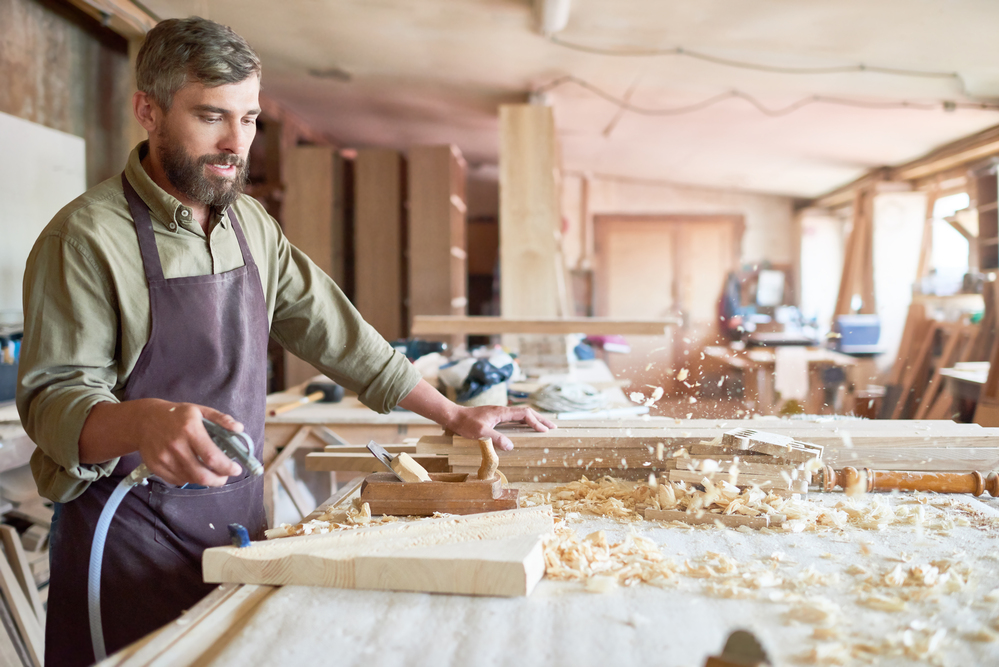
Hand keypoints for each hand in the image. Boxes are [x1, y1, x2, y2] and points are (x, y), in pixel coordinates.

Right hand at [81, 399, 241, 485]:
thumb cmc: (177, 415)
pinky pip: (177, 480)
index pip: (212, 457)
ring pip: (190, 480)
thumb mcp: (200, 410)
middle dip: (218, 480)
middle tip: (225, 477)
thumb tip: (240, 428)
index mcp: (190, 429)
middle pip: (201, 475)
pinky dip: (189, 479)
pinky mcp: (155, 467)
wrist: (143, 420)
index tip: (236, 469)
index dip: (227, 467)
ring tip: (211, 473)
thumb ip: (221, 419)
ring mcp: (164, 458)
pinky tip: (193, 471)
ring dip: (205, 480)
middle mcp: (176, 446)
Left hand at [445, 405, 555, 450]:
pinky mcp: (495, 416)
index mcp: (502, 412)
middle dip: (540, 419)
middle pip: (526, 412)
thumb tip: (511, 446)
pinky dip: (524, 422)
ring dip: (533, 419)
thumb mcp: (481, 433)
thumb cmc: (466, 424)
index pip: (524, 414)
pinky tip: (525, 427)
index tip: (545, 430)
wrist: (454, 416)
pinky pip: (514, 418)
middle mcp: (503, 410)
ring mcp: (499, 413)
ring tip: (543, 427)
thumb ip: (496, 439)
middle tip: (553, 427)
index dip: (536, 422)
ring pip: (521, 414)